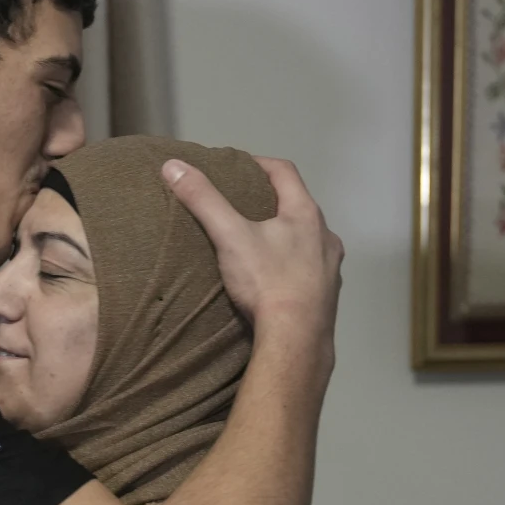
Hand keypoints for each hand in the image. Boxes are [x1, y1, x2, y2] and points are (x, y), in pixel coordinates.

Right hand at [163, 156, 343, 341]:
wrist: (296, 339)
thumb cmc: (266, 281)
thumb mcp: (229, 236)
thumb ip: (203, 201)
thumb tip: (173, 166)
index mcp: (306, 214)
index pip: (284, 172)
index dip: (260, 164)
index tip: (238, 167)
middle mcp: (325, 236)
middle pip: (298, 206)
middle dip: (272, 203)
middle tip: (243, 207)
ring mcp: (331, 267)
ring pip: (308, 240)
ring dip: (286, 236)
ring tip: (258, 244)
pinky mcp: (328, 295)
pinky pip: (310, 270)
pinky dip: (292, 266)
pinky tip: (275, 279)